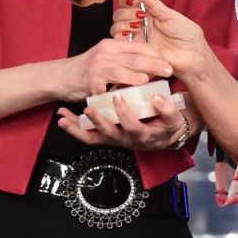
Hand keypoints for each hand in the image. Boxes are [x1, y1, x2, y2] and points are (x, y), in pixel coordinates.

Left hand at [57, 91, 189, 151]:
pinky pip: (88, 136)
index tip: (119, 97)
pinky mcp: (106, 137)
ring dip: (76, 129)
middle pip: (109, 134)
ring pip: (93, 138)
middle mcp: (125, 140)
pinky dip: (74, 129)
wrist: (164, 136)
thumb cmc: (168, 126)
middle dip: (98, 122)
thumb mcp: (175, 119)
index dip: (125, 113)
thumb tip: (157, 97)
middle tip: (89, 109)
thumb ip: (169, 109)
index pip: (132, 126)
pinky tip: (63, 119)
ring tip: (63, 117)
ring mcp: (113, 139)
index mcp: (142, 135)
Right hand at [60, 37, 172, 99]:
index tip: (169, 62)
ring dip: (135, 76)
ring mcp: (97, 67)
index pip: (139, 46)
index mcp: (113, 45)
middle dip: (153, 64)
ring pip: (120, 71)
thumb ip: (126, 58)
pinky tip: (123, 98)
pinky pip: (103, 88)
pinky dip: (113, 93)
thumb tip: (151, 64)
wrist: (62, 76)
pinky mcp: (90, 82)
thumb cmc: (89, 68)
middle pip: (134, 57)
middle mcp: (106, 52)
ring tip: (148, 81)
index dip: (155, 54)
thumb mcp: (108, 56)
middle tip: (169, 71)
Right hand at [112, 0, 210, 76]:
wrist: (192, 56)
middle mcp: (140, 24)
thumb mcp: (170, 15)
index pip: (128, 4)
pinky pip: (120, 43)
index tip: (132, 2)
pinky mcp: (136, 51)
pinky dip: (121, 36)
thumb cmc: (187, 35)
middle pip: (119, 14)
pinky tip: (132, 34)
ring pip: (116, 27)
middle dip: (125, 13)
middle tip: (139, 16)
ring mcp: (137, 38)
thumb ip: (154, 3)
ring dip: (122, 23)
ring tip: (137, 26)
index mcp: (149, 13)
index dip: (126, 1)